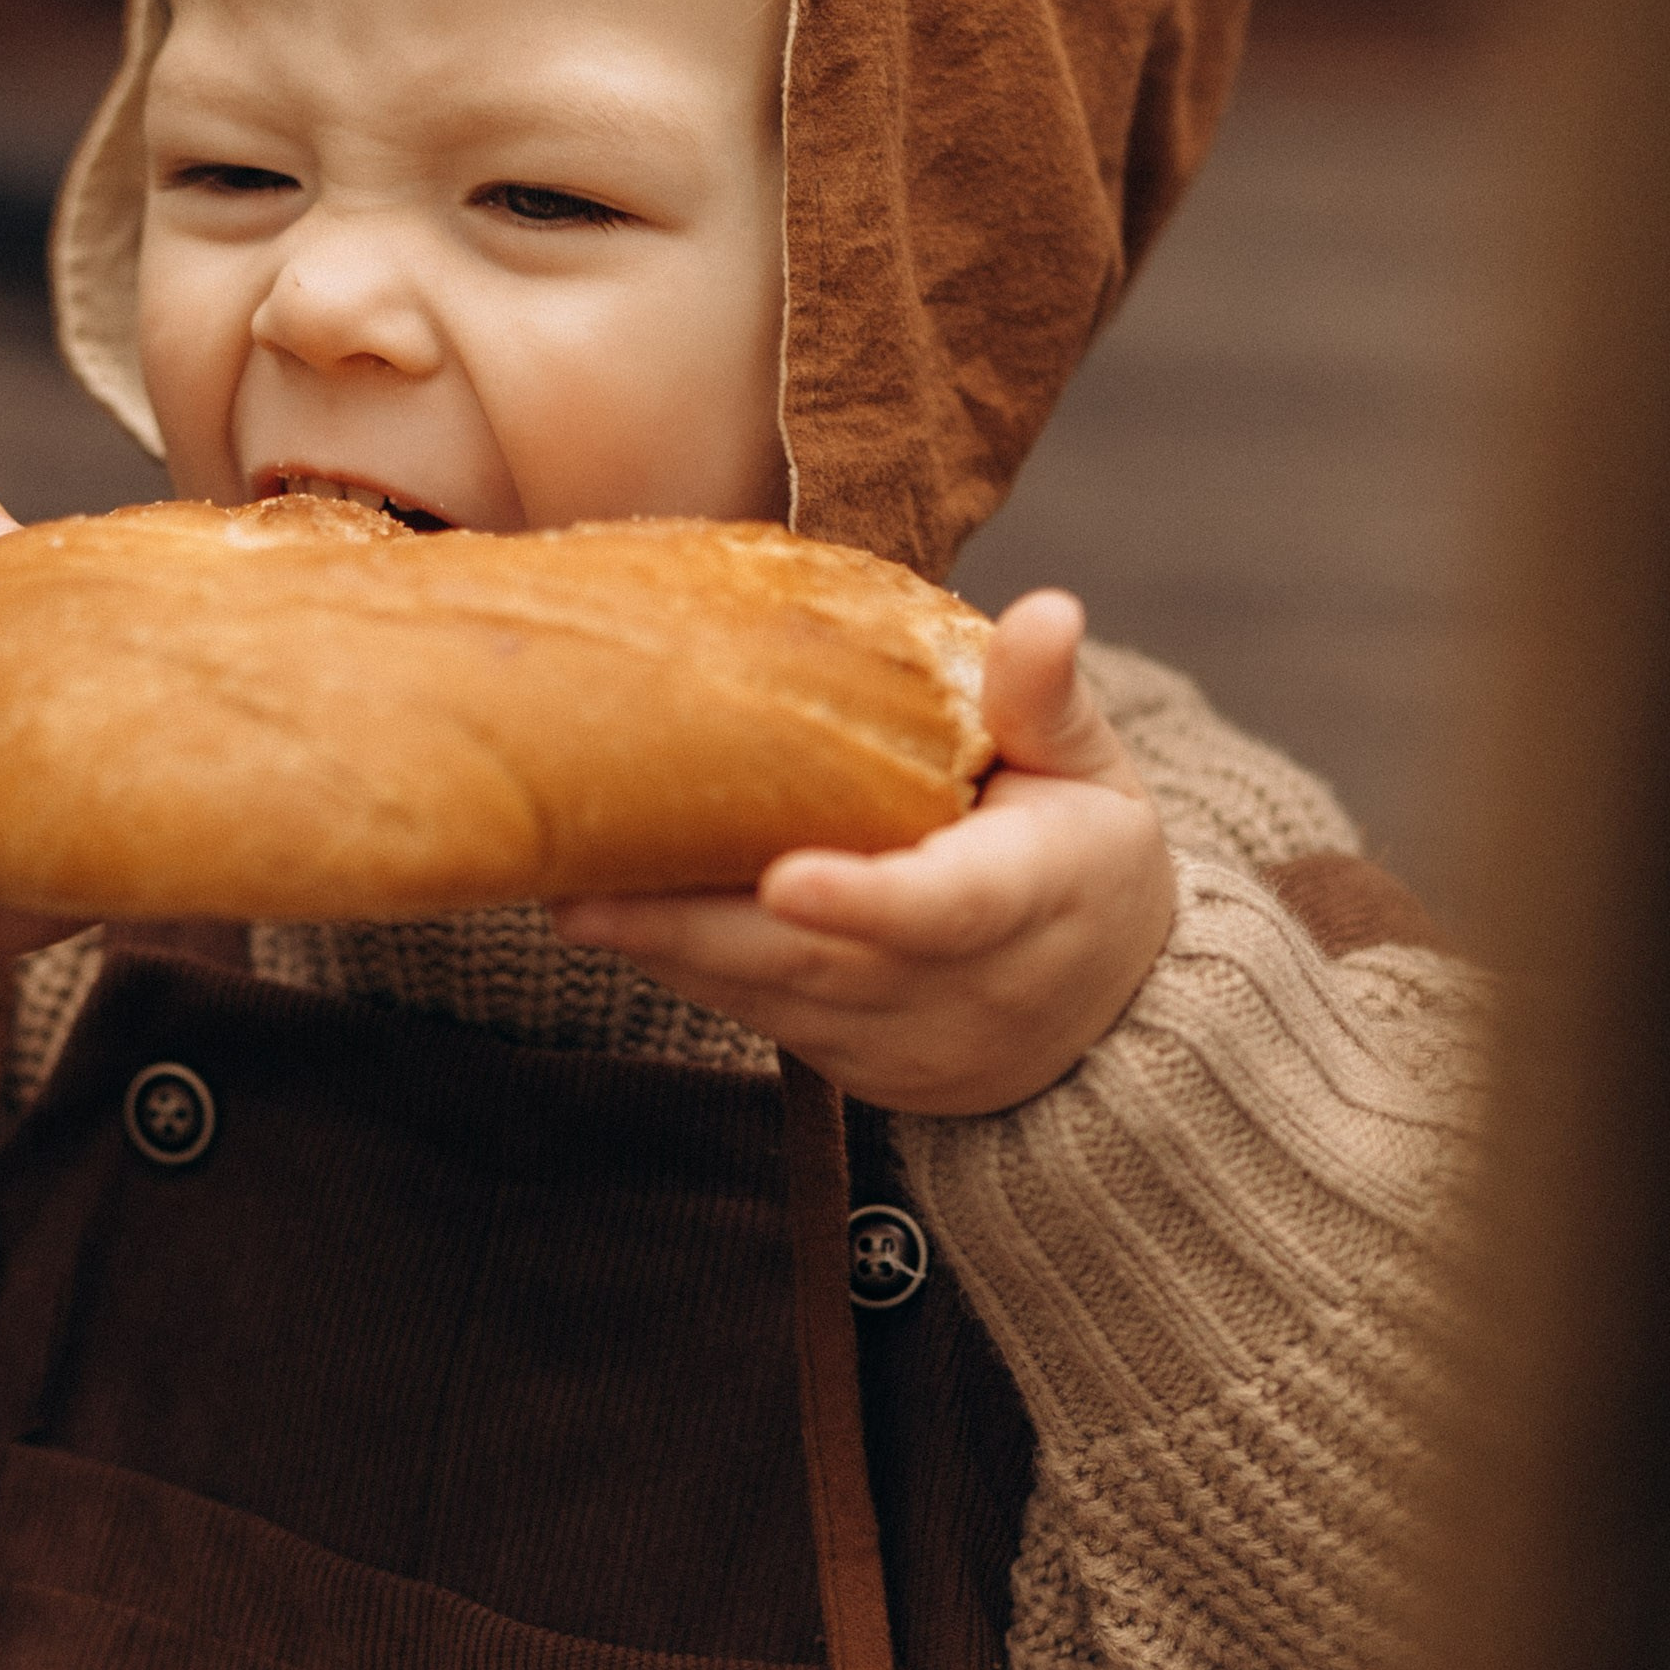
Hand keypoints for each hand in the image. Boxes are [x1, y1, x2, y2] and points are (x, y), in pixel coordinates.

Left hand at [551, 590, 1177, 1114]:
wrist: (1104, 1019)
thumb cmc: (1082, 859)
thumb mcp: (1088, 773)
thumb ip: (1046, 699)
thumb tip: (1048, 609)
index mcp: (1029, 898)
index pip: (944, 909)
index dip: (864, 900)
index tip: (784, 879)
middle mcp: (960, 984)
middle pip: (815, 963)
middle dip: (692, 930)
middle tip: (580, 889)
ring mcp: (897, 1035)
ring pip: (765, 996)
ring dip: (663, 948)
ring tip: (565, 889)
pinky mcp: (846, 1060)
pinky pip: (753, 1014)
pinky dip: (682, 967)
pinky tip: (608, 914)